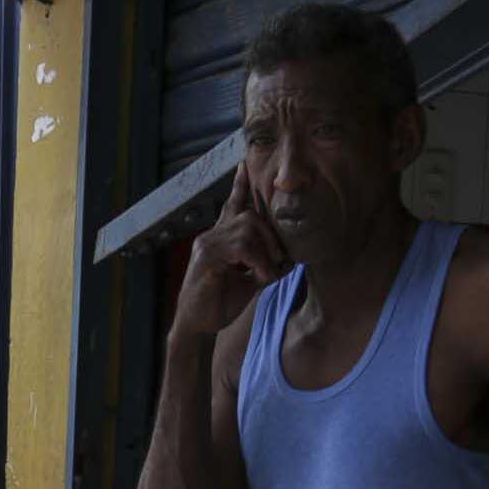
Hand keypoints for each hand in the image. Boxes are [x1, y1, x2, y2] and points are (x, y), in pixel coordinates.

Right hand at [171, 172, 289, 343]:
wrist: (197, 326)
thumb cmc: (220, 303)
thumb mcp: (249, 280)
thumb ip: (265, 264)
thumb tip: (290, 258)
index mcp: (221, 238)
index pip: (231, 204)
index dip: (239, 185)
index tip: (244, 163)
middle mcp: (211, 236)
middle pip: (250, 216)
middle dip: (271, 237)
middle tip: (280, 261)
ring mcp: (207, 244)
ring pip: (248, 229)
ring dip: (266, 252)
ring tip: (267, 273)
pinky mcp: (206, 258)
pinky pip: (241, 248)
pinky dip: (258, 262)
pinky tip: (258, 278)